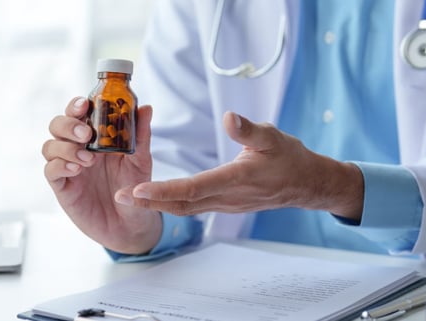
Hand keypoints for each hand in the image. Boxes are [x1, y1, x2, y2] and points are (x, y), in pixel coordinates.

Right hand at [43, 96, 160, 254]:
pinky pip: (51, 171)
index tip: (85, 104)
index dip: (77, 105)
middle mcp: (77, 148)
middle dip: (68, 125)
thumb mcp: (141, 160)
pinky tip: (77, 169)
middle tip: (86, 135)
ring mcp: (68, 167)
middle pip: (57, 125)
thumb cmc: (134, 188)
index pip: (78, 113)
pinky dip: (60, 166)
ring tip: (88, 159)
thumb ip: (140, 135)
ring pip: (50, 146)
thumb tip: (145, 108)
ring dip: (66, 148)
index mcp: (95, 136)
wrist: (130, 225)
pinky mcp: (63, 187)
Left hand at [116, 111, 363, 218]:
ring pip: (184, 208)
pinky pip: (192, 207)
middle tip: (119, 197)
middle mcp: (226, 197)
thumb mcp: (273, 137)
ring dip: (156, 205)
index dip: (164, 191)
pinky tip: (153, 198)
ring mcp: (224, 204)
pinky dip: (170, 203)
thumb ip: (249, 130)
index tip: (138, 190)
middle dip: (149, 202)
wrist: (306, 184)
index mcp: (235, 179)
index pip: (193, 188)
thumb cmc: (290, 158)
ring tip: (128, 198)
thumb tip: (228, 117)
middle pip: (181, 204)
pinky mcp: (223, 204)